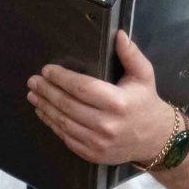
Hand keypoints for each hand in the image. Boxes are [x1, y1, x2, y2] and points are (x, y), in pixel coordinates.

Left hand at [26, 31, 176, 167]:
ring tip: (34, 95)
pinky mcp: (92, 154)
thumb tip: (118, 34)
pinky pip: (66, 137)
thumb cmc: (146, 102)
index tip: (47, 70)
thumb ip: (130, 54)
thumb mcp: (144, 74)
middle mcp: (107, 124)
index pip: (82, 87)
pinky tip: (44, 113)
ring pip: (63, 122)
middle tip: (33, 81)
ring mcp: (98, 142)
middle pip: (68, 105)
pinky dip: (52, 124)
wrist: (155, 139)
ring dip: (45, 107)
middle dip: (47, 91)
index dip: (61, 78)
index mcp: (118, 102)